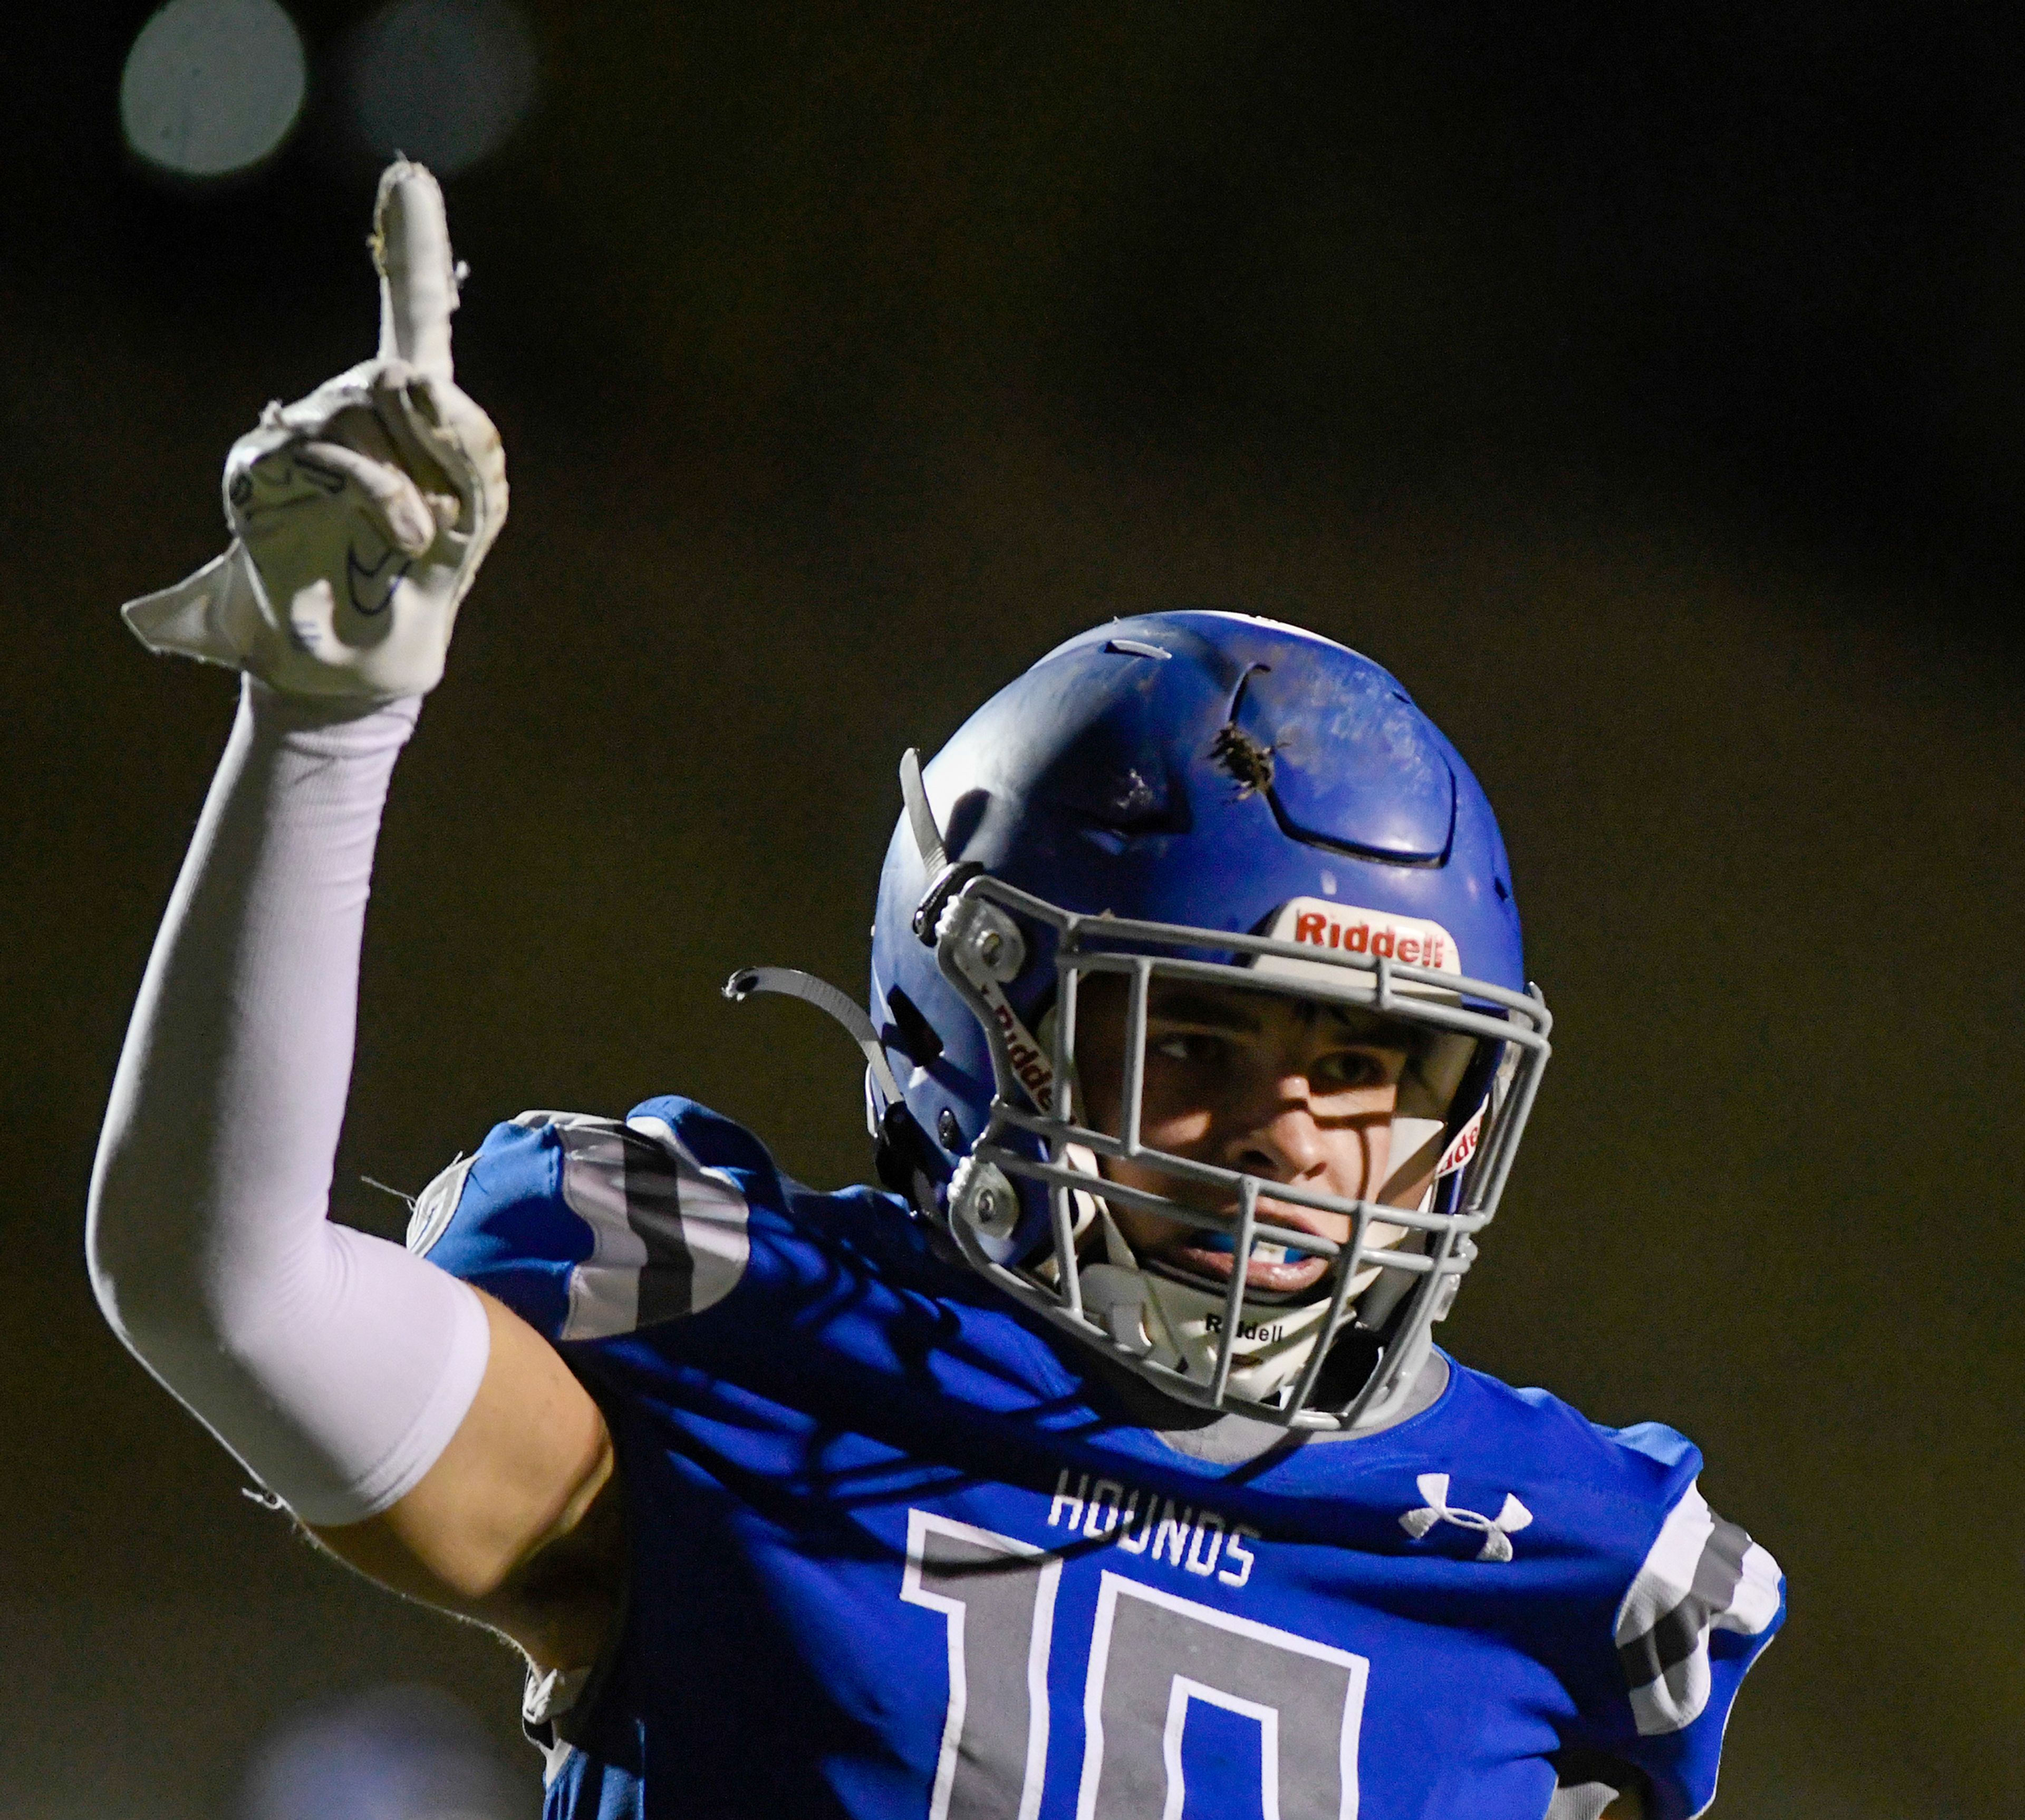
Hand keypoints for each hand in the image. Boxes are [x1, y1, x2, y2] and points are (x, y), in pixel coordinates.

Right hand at [122, 160, 507, 699]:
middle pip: (405, 378)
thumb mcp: (477, 511)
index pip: (411, 310)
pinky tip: (400, 537)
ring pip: (371, 410)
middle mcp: (351, 401)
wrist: (370, 655)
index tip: (410, 175)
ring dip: (413, 485)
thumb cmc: (427, 580)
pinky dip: (385, 495)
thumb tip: (413, 373)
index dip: (412, 244)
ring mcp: (301, 426)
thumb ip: (468, 439)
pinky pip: (338, 450)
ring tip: (411, 541)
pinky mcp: (263, 460)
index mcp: (409, 406)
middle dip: (442, 447)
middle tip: (441, 515)